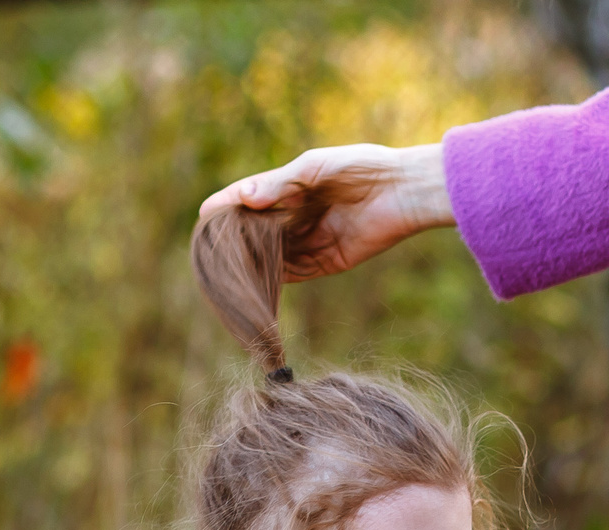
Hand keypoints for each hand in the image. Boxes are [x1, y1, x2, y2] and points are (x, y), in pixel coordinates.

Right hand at [200, 143, 453, 281]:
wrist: (404, 189)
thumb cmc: (362, 167)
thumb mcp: (315, 168)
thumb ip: (280, 184)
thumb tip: (243, 199)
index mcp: (292, 186)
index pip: (251, 198)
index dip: (228, 205)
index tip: (205, 215)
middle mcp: (299, 214)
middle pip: (259, 231)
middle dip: (237, 239)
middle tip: (212, 250)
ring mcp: (313, 239)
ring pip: (275, 255)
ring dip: (256, 262)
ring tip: (231, 270)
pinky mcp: (330, 261)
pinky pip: (298, 274)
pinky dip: (280, 278)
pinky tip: (261, 282)